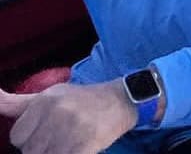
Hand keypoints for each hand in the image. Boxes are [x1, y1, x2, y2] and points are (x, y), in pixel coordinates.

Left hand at [0, 81, 136, 153]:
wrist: (122, 99)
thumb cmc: (81, 99)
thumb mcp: (50, 95)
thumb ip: (16, 103)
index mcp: (44, 100)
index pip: (17, 137)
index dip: (31, 139)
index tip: (47, 132)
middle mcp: (57, 112)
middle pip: (30, 151)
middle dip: (43, 149)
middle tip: (61, 138)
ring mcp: (72, 128)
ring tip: (69, 144)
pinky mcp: (86, 143)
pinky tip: (79, 148)